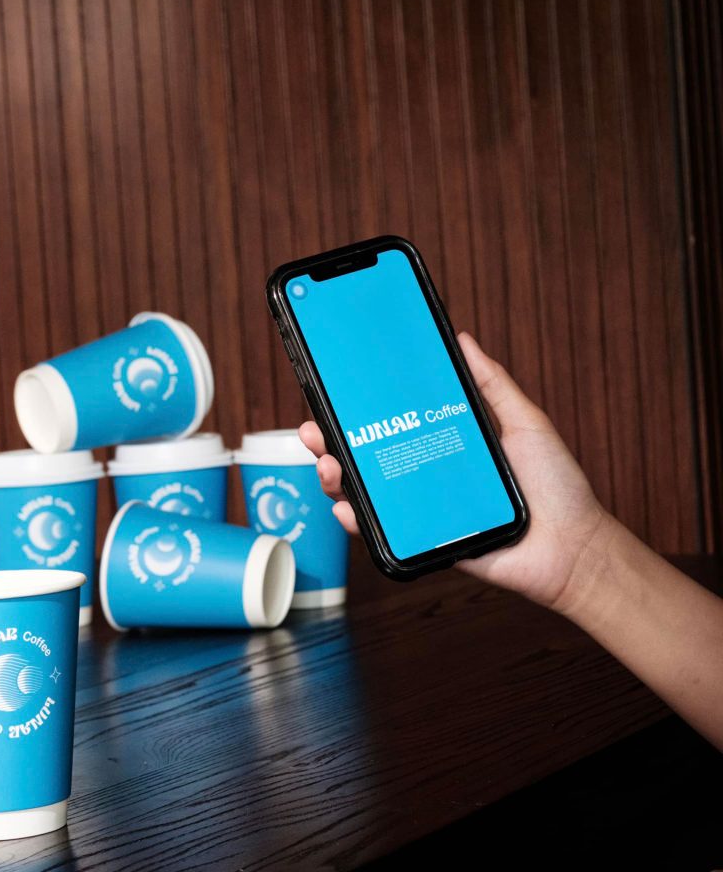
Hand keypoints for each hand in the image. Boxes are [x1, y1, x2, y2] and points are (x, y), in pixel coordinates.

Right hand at [298, 331, 617, 613]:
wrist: (573, 549)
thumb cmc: (556, 486)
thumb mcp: (525, 422)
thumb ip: (492, 383)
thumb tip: (462, 339)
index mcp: (445, 443)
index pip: (394, 421)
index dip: (360, 409)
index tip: (335, 391)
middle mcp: (428, 474)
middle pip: (369, 455)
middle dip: (332, 441)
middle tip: (314, 429)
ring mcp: (424, 509)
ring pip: (366, 492)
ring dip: (336, 477)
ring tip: (328, 465)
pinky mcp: (426, 542)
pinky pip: (383, 532)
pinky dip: (356, 521)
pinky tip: (345, 506)